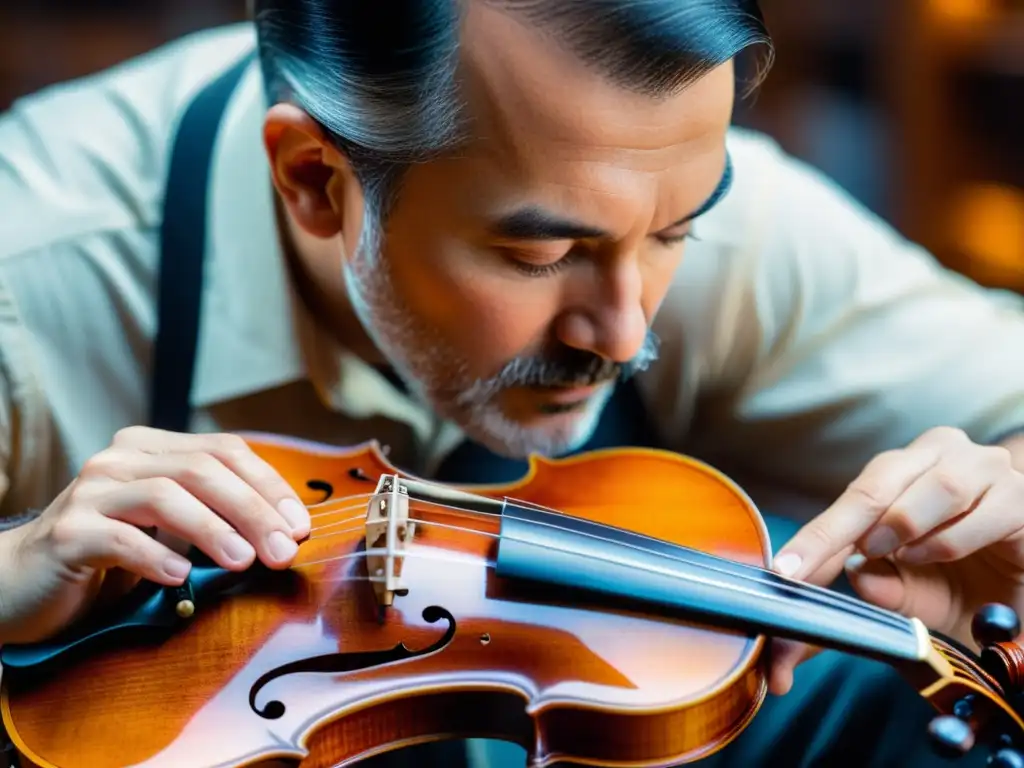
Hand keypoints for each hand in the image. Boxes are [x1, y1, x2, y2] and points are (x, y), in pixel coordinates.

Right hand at [0, 427, 309, 644]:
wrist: (24, 584)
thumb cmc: (111, 556)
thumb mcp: (170, 529)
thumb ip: (216, 517)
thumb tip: (285, 532)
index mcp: (151, 449)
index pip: (225, 452)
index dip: (268, 486)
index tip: (300, 525)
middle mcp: (120, 460)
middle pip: (202, 470)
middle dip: (252, 510)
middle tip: (283, 550)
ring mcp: (90, 492)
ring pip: (165, 496)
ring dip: (213, 529)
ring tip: (243, 562)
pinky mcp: (67, 532)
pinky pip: (120, 538)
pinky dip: (155, 556)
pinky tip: (179, 577)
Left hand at [766, 426, 1023, 694]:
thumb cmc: (964, 581)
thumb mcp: (913, 594)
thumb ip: (882, 589)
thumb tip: (852, 575)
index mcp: (903, 469)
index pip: (852, 499)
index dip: (815, 537)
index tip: (784, 570)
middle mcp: (940, 455)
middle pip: (880, 480)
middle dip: (842, 528)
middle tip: (819, 567)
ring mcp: (983, 468)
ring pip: (934, 486)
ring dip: (904, 527)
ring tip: (894, 555)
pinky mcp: (1019, 496)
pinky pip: (978, 512)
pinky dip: (949, 540)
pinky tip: (935, 556)